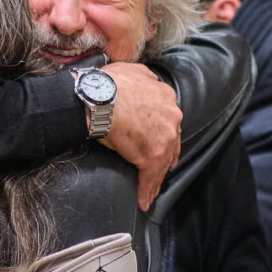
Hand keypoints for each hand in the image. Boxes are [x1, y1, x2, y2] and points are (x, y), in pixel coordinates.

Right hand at [95, 62, 181, 210]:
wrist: (99, 97)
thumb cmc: (109, 83)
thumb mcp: (132, 69)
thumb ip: (144, 76)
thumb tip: (148, 79)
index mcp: (166, 96)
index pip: (169, 119)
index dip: (164, 132)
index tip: (161, 141)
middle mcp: (171, 117)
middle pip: (171, 143)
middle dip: (166, 158)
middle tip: (160, 170)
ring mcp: (164, 138)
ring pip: (162, 164)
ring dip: (155, 180)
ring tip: (149, 193)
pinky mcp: (151, 156)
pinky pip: (150, 178)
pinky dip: (146, 191)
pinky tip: (143, 201)